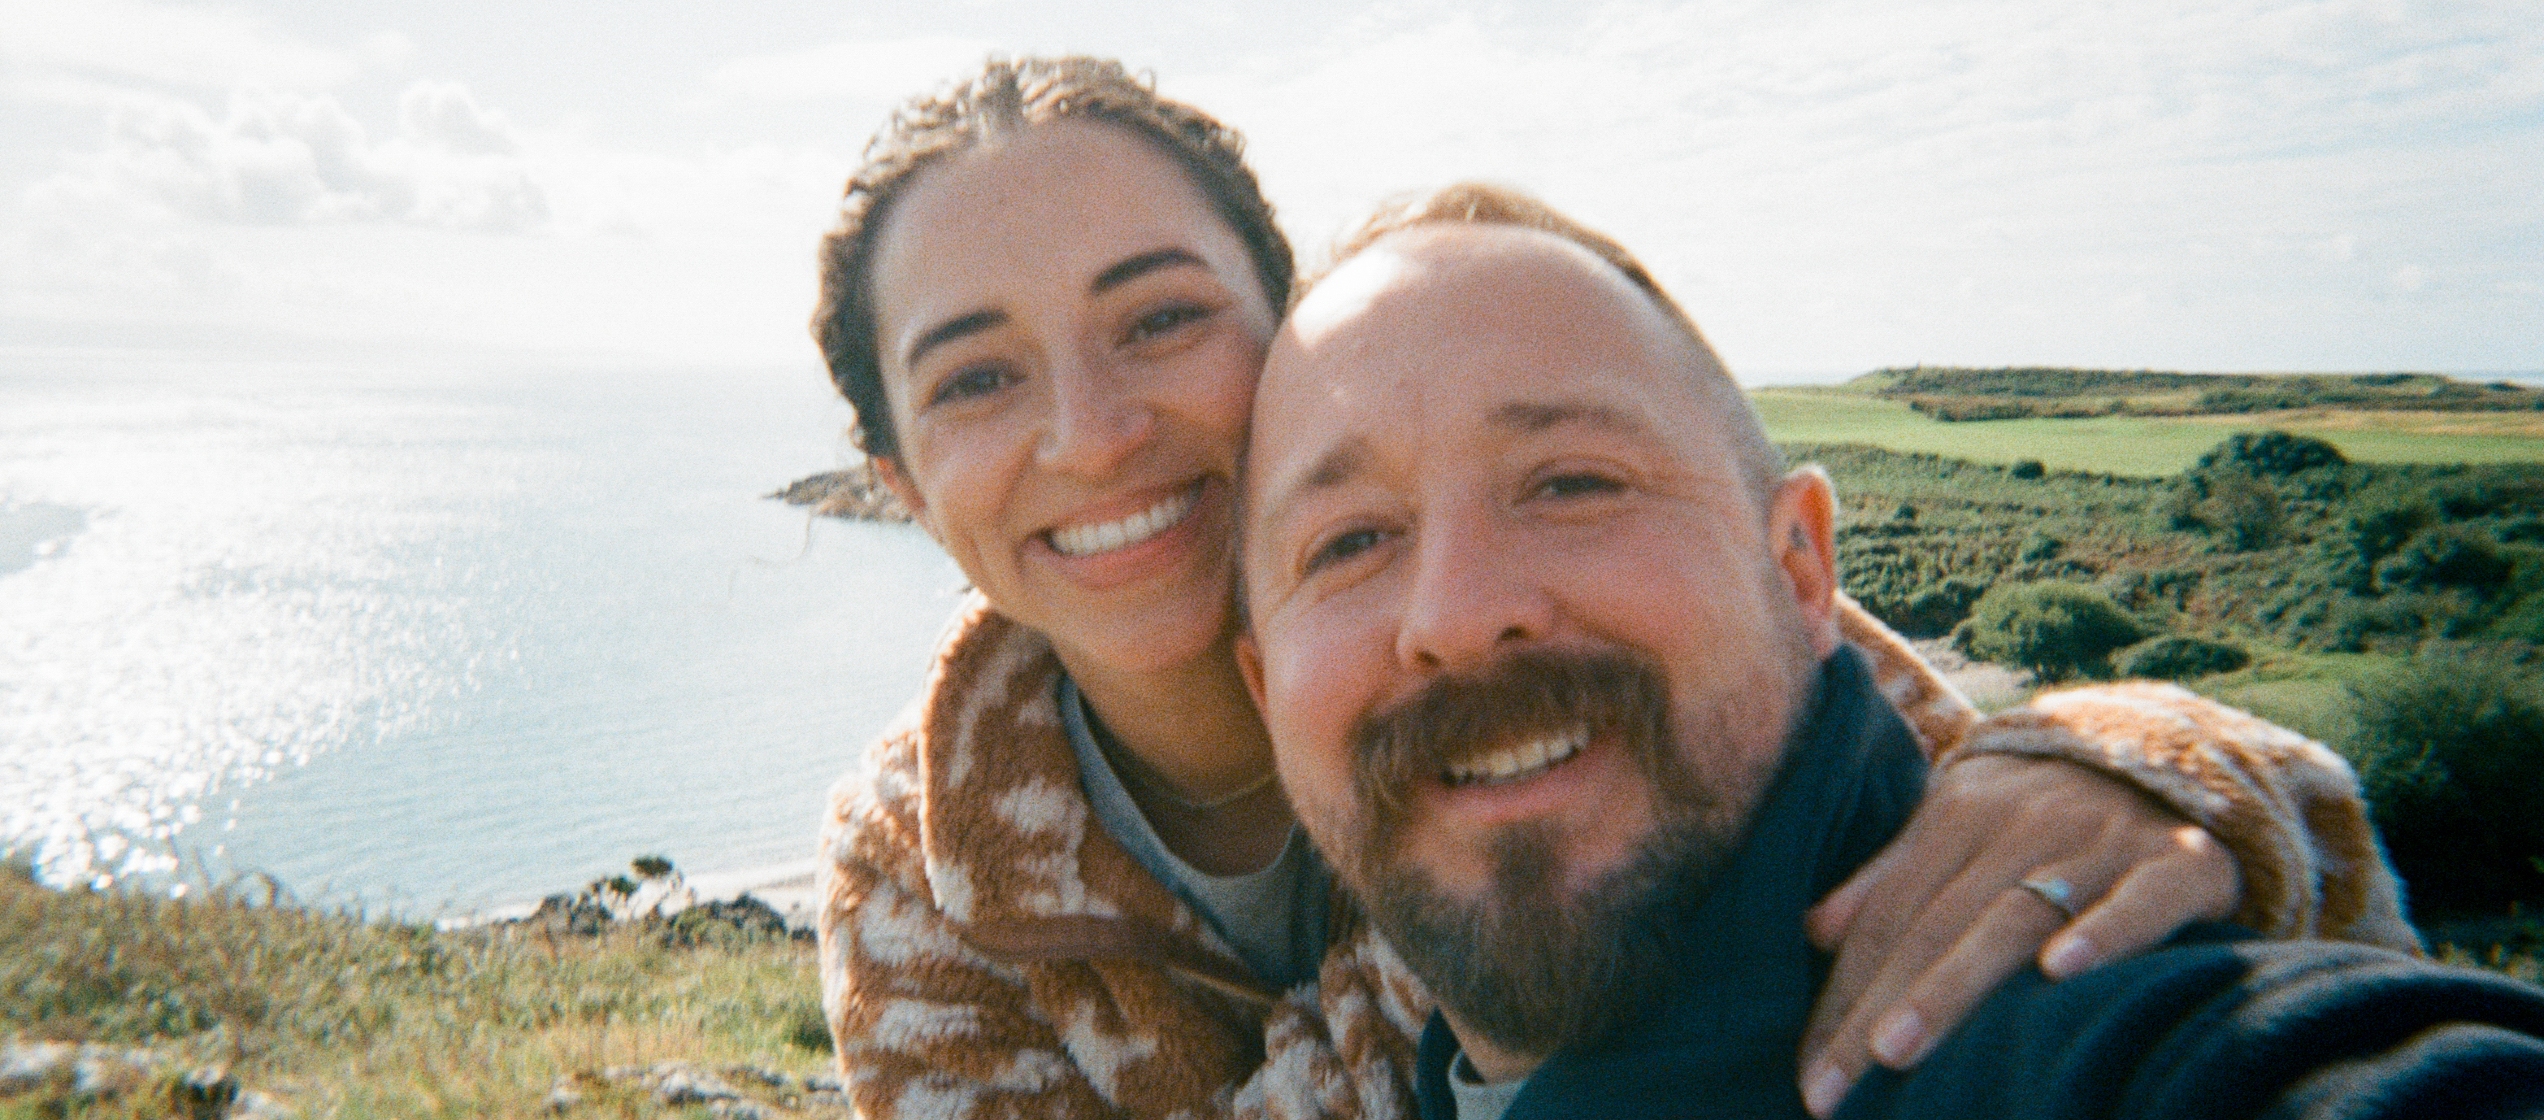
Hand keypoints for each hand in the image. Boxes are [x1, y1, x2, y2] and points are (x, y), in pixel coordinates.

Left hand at [1796, 754, 2238, 1117]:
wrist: (2176, 758)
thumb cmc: (2044, 814)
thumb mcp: (1964, 824)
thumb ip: (1894, 875)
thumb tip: (1815, 929)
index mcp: (1958, 816)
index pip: (1889, 917)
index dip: (1843, 994)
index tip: (1810, 1072)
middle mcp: (2021, 825)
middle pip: (1934, 926)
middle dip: (1875, 1008)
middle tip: (1833, 1084)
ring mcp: (2100, 842)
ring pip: (2013, 918)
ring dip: (1951, 986)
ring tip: (1894, 1051)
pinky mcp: (2180, 863)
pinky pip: (2138, 901)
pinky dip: (2101, 933)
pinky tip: (2058, 972)